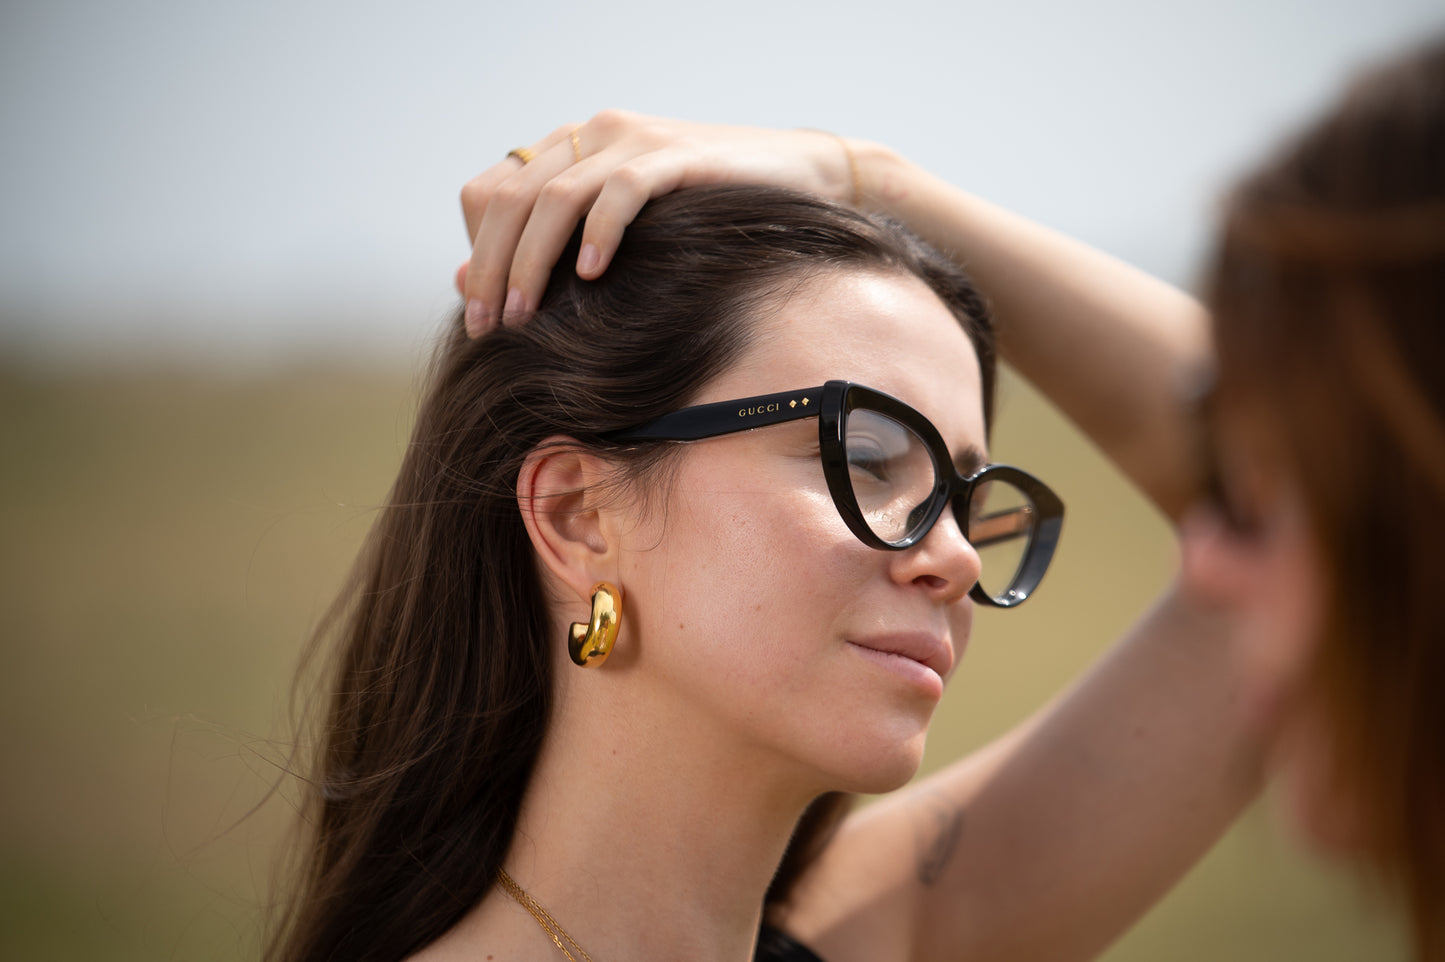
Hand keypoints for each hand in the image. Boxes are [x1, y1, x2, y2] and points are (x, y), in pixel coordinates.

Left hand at [457, 111, 858, 334]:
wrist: (798, 177)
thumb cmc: (704, 216)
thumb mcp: (619, 235)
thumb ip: (549, 250)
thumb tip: (467, 283)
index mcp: (570, 147)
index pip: (490, 192)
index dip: (478, 251)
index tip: (485, 311)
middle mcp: (594, 134)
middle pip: (510, 198)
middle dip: (491, 268)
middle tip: (488, 327)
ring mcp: (635, 140)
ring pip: (555, 197)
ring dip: (531, 262)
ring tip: (524, 316)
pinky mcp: (677, 156)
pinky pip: (622, 192)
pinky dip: (598, 234)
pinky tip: (590, 275)